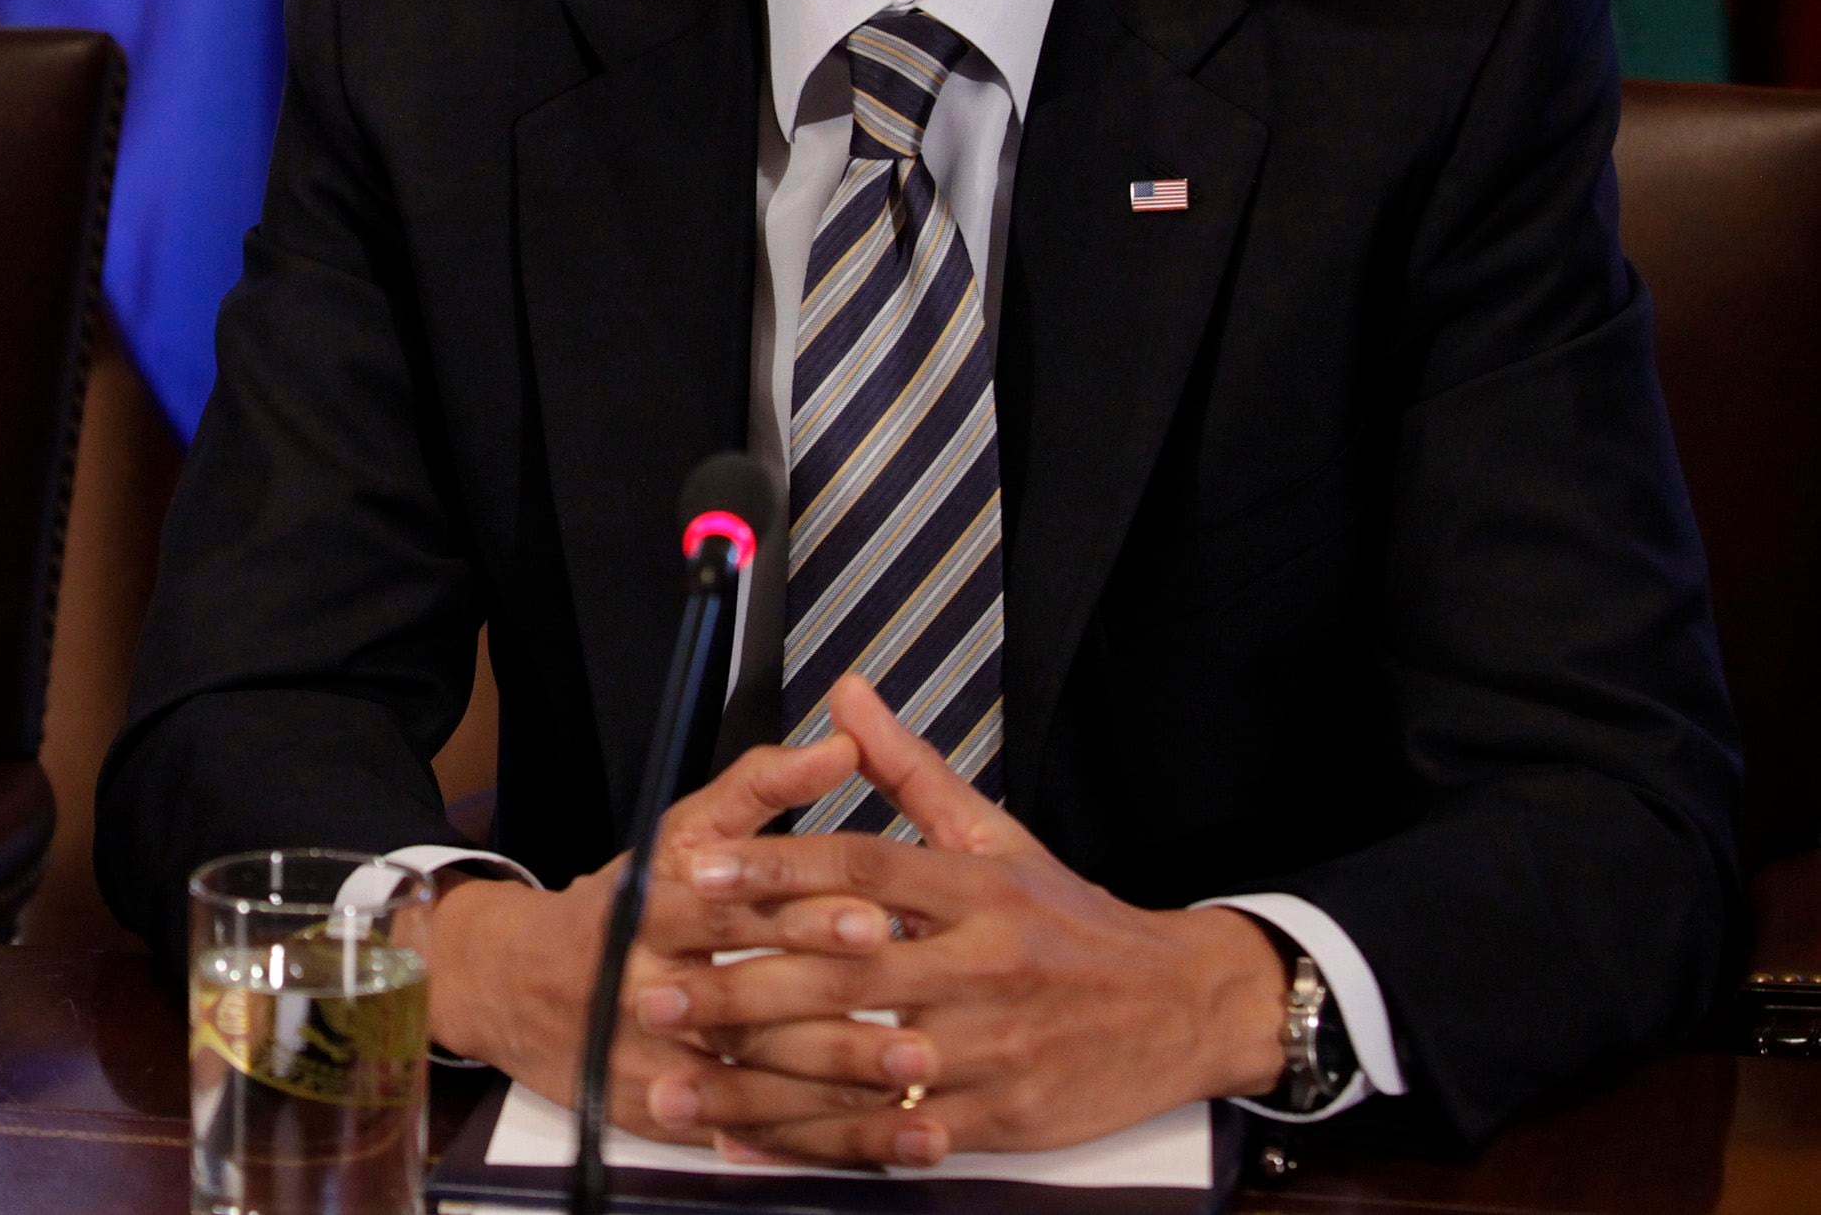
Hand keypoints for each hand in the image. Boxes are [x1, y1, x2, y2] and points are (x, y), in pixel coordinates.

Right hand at [413, 731, 900, 1133]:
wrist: (512, 988)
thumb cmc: (617, 906)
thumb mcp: (676, 837)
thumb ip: (758, 790)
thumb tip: (840, 745)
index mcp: (645, 911)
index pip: (725, 911)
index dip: (799, 914)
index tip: (876, 917)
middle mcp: (641, 989)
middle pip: (742, 1005)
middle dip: (830, 1017)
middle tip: (915, 1024)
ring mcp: (649, 1062)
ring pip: (748, 1082)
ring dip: (833, 1089)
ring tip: (913, 1079)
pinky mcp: (662, 1117)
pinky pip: (746, 1134)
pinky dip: (816, 1139)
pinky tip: (880, 1134)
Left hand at [659, 673, 1288, 1165]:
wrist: (1185, 1007)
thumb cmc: (1075, 922)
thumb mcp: (998, 836)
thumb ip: (909, 772)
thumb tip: (847, 694)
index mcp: (973, 889)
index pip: (860, 867)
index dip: (775, 867)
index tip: (696, 871)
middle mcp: (980, 966)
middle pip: (843, 975)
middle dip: (739, 988)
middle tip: (652, 993)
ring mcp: (991, 1048)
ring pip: (858, 1067)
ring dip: (759, 1081)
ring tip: (677, 1080)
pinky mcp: (1003, 1118)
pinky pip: (897, 1134)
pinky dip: (821, 1144)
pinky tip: (754, 1143)